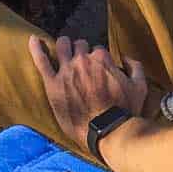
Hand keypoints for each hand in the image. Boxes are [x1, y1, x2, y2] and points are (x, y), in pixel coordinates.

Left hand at [29, 35, 146, 151]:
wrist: (107, 132)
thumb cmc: (124, 111)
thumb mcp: (140, 87)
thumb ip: (135, 66)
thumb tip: (124, 58)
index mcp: (102, 58)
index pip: (97, 50)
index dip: (98, 60)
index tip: (99, 70)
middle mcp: (83, 60)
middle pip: (79, 46)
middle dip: (81, 52)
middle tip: (82, 64)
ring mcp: (66, 71)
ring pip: (62, 46)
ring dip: (64, 46)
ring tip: (64, 50)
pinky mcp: (53, 84)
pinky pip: (41, 61)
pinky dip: (36, 48)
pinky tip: (32, 39)